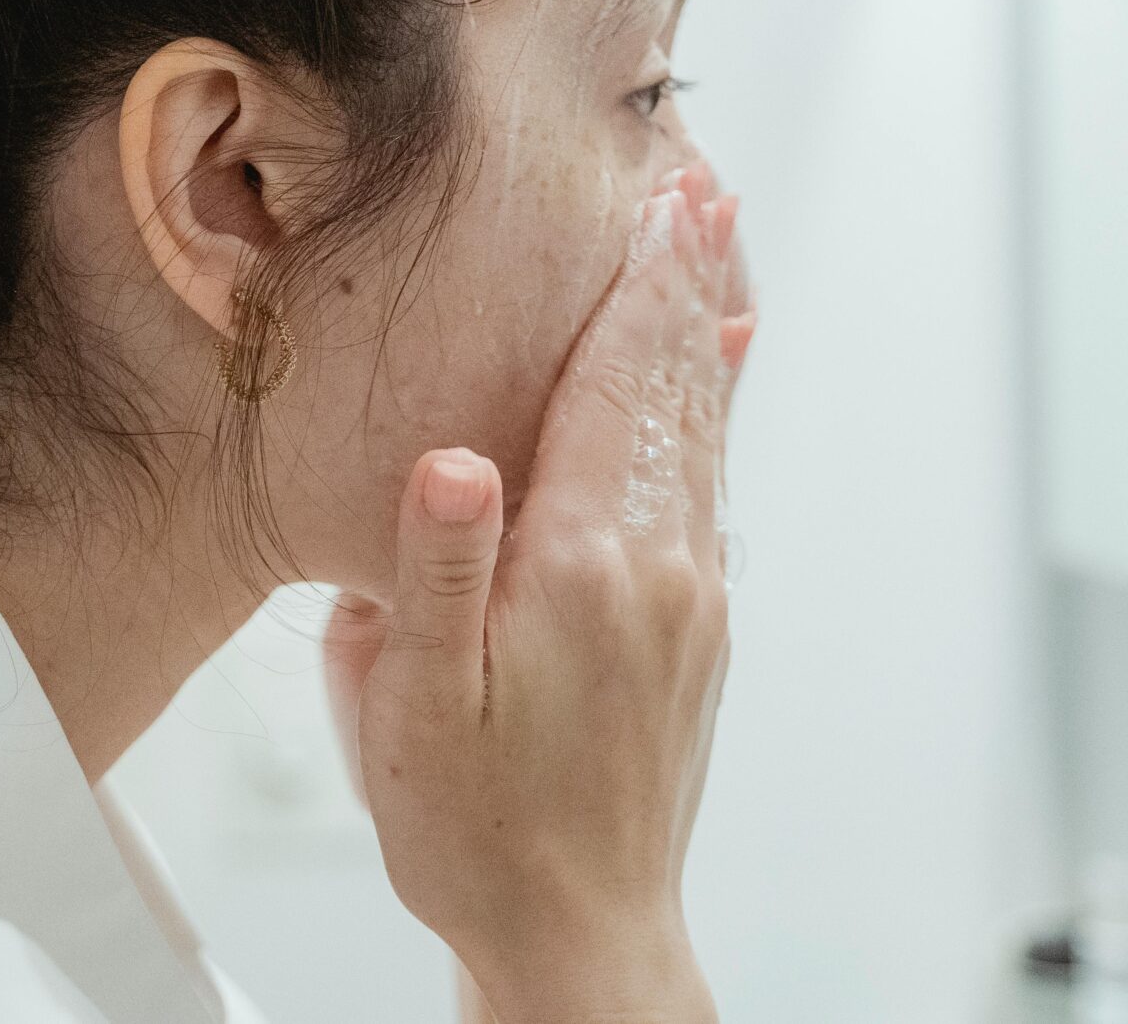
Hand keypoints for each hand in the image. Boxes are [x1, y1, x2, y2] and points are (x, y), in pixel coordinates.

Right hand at [323, 162, 753, 1023]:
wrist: (578, 936)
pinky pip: (708, 487)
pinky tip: (707, 388)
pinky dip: (709, 412)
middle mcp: (659, 570)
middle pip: (676, 390)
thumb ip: (433, 571)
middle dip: (684, 282)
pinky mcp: (694, 634)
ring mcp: (690, 601)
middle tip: (703, 191)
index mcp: (583, 566)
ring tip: (715, 256)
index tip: (659, 201)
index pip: (615, 389)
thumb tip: (448, 460)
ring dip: (703, 335)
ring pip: (702, 434)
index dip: (634, 288)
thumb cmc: (478, 830)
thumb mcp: (412, 706)